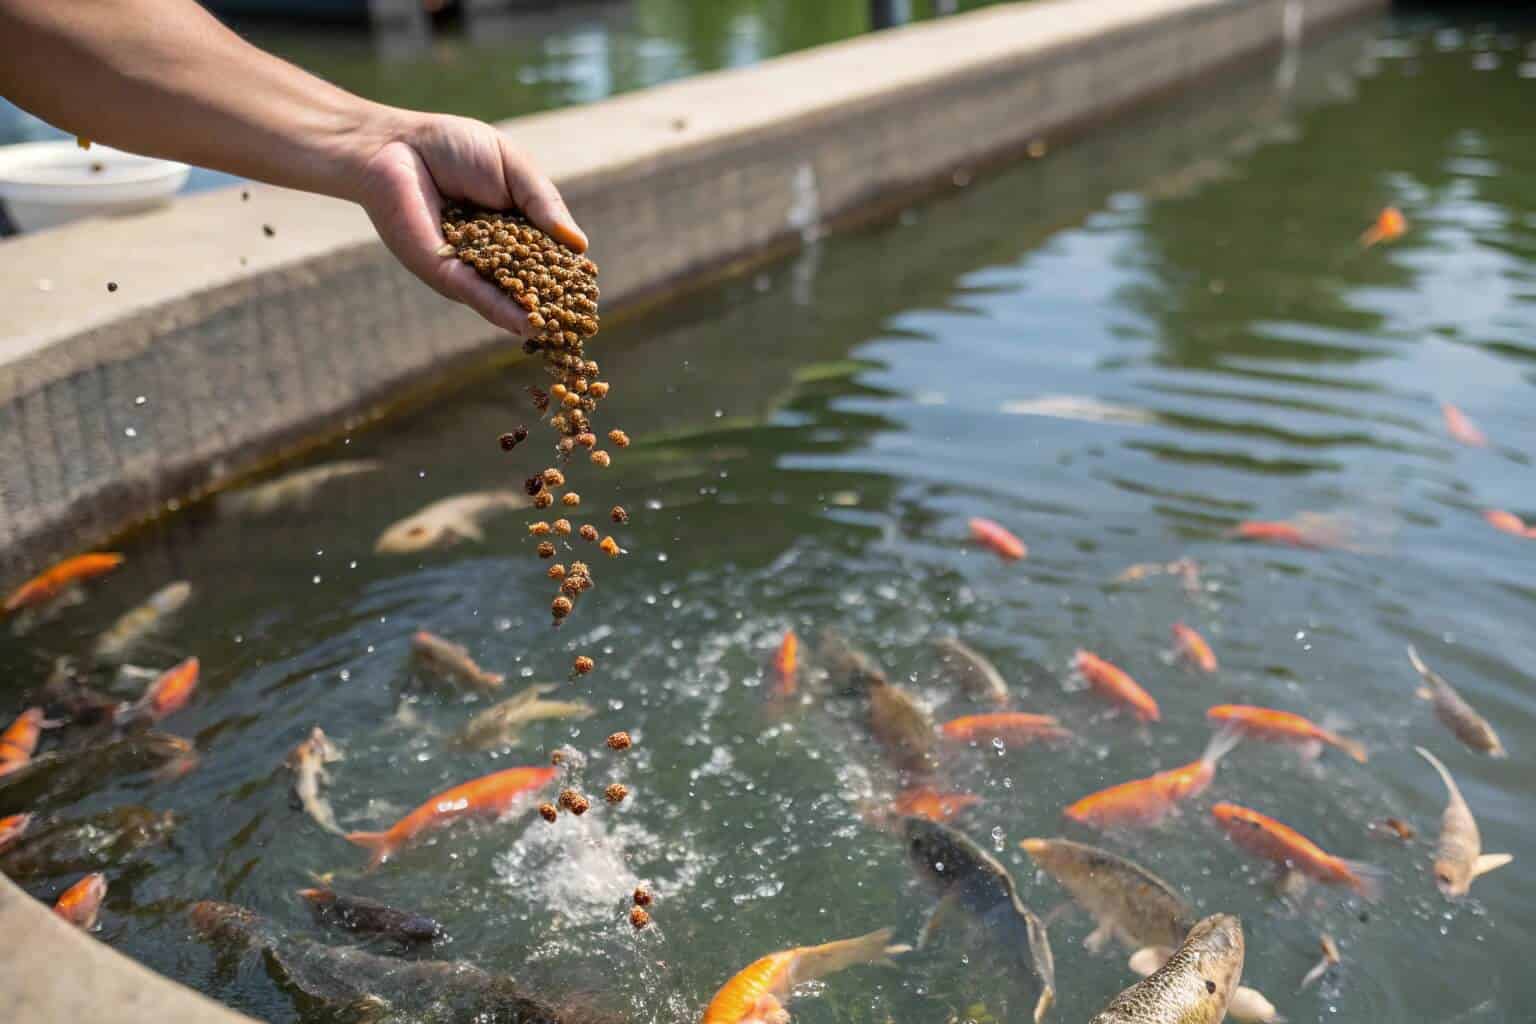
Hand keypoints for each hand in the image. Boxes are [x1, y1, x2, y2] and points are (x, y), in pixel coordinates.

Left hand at [353, 112, 586, 335]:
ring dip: (532, 315)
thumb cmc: (453, 147)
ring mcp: (469, 267)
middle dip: (553, 304)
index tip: (588, 291)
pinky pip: (477, 293)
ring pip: (506, 296)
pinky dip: (501, 309)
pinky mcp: (444, 272)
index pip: (547, 256)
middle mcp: (492, 254)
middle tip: (579, 324)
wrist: (396, 146)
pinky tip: (525, 324)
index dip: (568, 273)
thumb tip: (579, 245)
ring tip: (558, 332)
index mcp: (512, 228)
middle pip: (529, 284)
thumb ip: (544, 203)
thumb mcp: (514, 167)